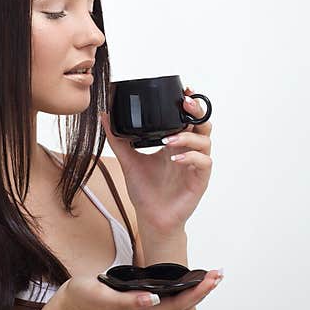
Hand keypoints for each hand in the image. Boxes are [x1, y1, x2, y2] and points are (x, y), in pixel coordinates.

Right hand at [54, 269, 223, 309]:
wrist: (73, 304)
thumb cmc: (87, 298)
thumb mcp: (103, 297)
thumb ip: (127, 301)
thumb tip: (152, 299)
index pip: (176, 305)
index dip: (194, 294)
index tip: (208, 281)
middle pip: (182, 304)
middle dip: (203, 290)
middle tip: (219, 274)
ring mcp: (145, 306)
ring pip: (178, 301)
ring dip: (197, 289)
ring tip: (212, 276)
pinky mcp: (142, 298)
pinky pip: (169, 296)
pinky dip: (184, 287)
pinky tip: (191, 279)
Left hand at [99, 86, 212, 235]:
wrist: (151, 218)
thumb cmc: (145, 191)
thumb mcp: (128, 160)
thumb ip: (118, 138)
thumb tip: (104, 116)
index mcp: (176, 143)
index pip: (188, 117)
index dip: (189, 103)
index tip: (183, 91)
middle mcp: (189, 151)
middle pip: (203, 123)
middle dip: (196, 110)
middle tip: (184, 104)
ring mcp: (196, 165)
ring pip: (204, 141)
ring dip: (188, 136)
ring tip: (169, 141)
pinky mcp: (200, 180)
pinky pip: (203, 163)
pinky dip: (190, 158)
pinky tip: (175, 159)